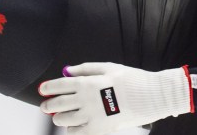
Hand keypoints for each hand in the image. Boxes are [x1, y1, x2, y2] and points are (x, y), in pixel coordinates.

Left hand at [39, 62, 191, 134]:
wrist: (153, 96)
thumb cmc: (134, 80)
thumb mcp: (110, 68)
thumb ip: (86, 69)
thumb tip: (68, 70)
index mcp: (88, 82)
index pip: (58, 85)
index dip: (47, 88)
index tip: (43, 90)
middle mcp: (86, 100)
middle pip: (56, 104)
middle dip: (48, 105)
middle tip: (47, 105)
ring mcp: (91, 116)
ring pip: (62, 120)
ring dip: (59, 118)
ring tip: (63, 115)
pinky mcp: (98, 130)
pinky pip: (75, 133)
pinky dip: (72, 129)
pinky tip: (76, 124)